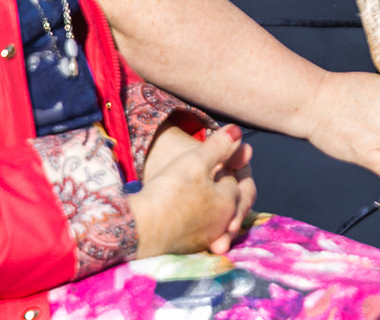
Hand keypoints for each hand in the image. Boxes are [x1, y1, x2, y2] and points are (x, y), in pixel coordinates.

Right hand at [134, 122, 248, 257]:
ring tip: (213, 201)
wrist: (142, 228)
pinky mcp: (189, 248)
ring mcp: (207, 238)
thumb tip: (238, 131)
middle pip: (234, 203)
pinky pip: (204, 232)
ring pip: (221, 219)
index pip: (235, 180)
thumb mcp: (196, 161)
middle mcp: (224, 223)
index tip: (216, 159)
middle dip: (234, 190)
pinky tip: (194, 218)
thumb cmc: (171, 191)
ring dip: (221, 209)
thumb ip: (220, 146)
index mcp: (230, 201)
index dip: (227, 167)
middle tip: (226, 178)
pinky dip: (204, 222)